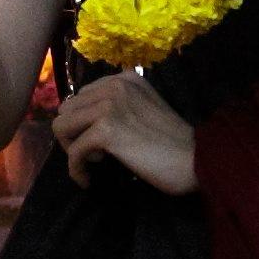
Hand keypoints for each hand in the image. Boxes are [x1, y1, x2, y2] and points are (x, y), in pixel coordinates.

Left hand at [51, 71, 200, 195]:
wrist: (196, 159)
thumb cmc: (173, 142)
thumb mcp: (144, 109)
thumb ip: (118, 105)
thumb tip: (81, 121)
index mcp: (125, 78)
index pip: (81, 95)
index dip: (82, 121)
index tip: (97, 141)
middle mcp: (115, 85)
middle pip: (67, 109)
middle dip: (73, 134)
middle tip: (94, 154)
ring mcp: (110, 106)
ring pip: (62, 126)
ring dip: (72, 150)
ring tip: (94, 163)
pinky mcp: (106, 130)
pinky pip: (73, 151)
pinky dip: (76, 169)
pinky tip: (89, 180)